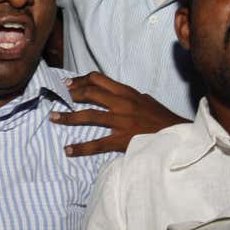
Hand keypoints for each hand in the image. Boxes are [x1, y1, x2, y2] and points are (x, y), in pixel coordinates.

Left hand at [50, 72, 184, 155]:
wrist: (176, 137)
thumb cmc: (163, 120)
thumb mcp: (148, 102)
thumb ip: (132, 97)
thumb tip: (121, 95)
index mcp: (128, 93)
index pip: (100, 80)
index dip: (82, 80)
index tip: (70, 83)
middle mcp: (122, 104)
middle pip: (91, 93)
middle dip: (73, 93)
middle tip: (61, 96)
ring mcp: (121, 121)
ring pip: (89, 116)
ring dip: (68, 116)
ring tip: (53, 117)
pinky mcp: (122, 140)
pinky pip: (97, 144)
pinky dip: (80, 147)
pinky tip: (68, 149)